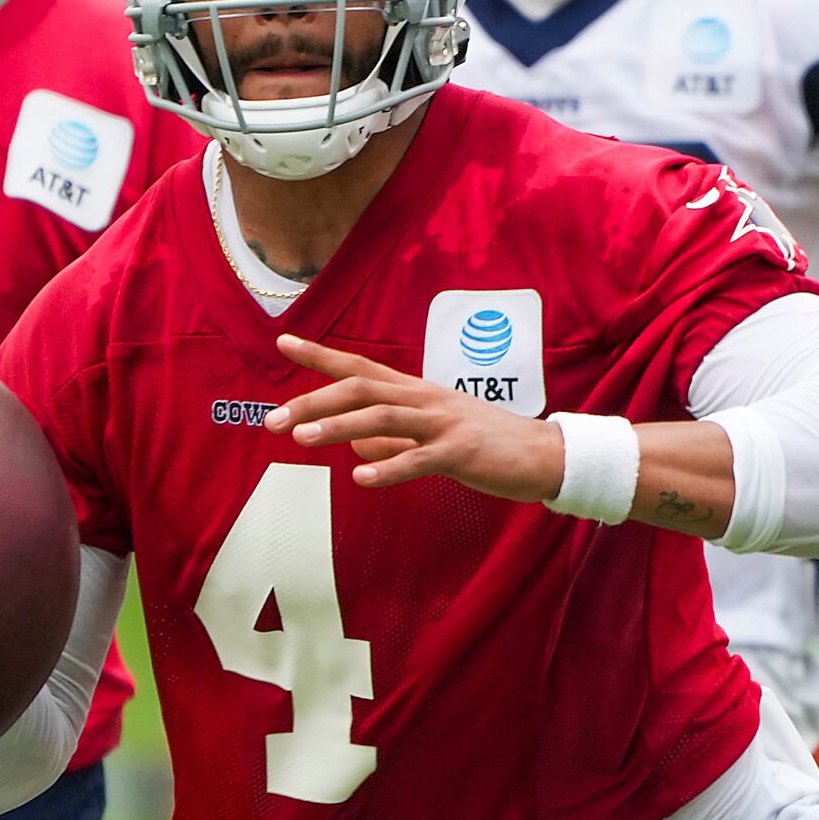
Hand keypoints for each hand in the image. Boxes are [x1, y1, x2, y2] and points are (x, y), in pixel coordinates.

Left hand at [264, 335, 562, 500]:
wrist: (546, 455)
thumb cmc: (487, 446)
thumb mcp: (433, 438)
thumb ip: (393, 439)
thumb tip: (355, 444)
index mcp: (416, 392)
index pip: (360, 368)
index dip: (320, 355)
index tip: (283, 342)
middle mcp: (425, 399)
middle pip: (361, 390)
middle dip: (314, 401)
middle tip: (273, 420)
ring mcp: (444, 423)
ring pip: (383, 417)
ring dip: (339, 427)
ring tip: (302, 439)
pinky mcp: (461, 452)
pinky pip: (420, 459)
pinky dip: (389, 466)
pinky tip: (361, 477)